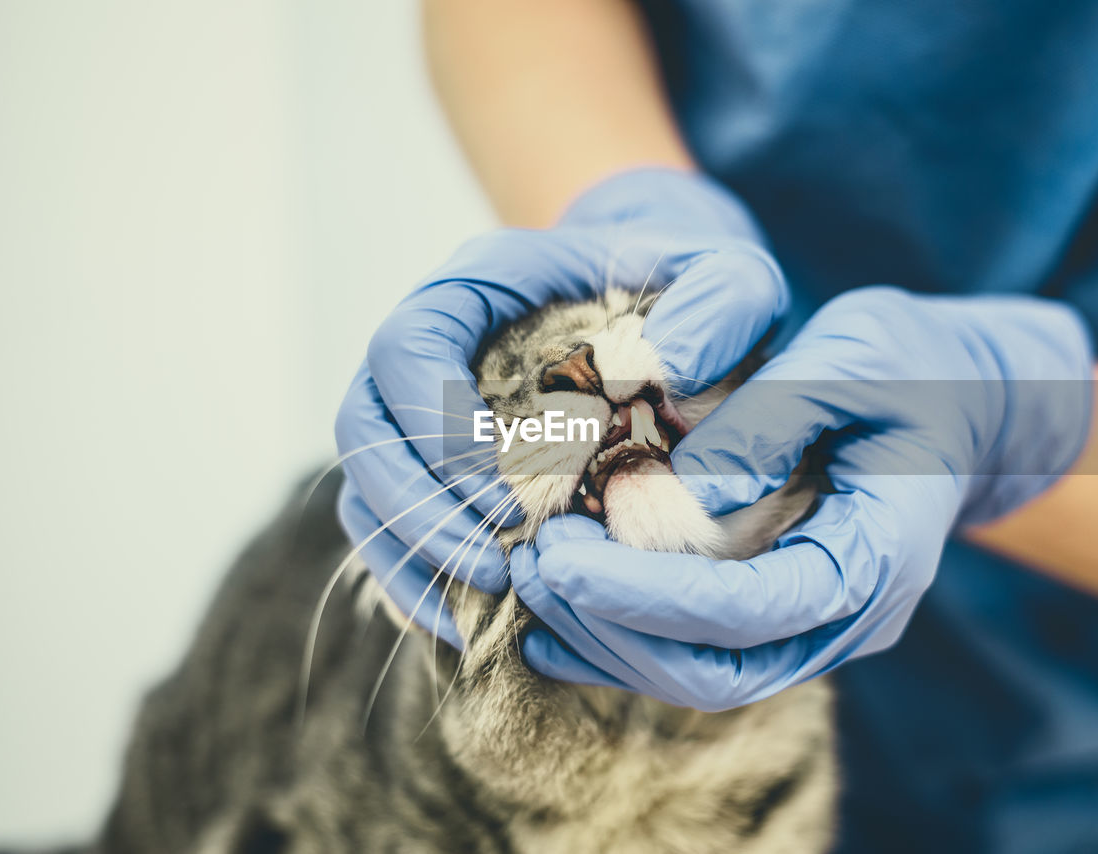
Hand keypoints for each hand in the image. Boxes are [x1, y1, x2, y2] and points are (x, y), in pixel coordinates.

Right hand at [333, 168, 787, 645]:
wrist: (672, 316)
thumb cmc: (694, 297)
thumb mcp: (732, 281)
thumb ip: (724, 305)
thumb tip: (673, 370)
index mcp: (481, 284)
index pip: (409, 344)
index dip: (436, 423)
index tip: (507, 488)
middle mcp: (433, 344)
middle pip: (365, 427)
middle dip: (421, 506)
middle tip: (498, 564)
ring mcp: (420, 410)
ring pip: (366, 487)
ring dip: (417, 551)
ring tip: (494, 592)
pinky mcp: (432, 470)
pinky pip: (390, 530)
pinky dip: (419, 579)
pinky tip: (477, 614)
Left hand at [512, 286, 1092, 707]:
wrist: (962, 400)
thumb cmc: (915, 366)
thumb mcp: (858, 353)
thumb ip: (778, 413)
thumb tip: (685, 486)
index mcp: (877, 558)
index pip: (750, 611)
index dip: (645, 594)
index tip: (559, 551)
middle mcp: (848, 617)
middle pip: (716, 672)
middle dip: (612, 627)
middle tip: (532, 562)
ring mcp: (815, 626)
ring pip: (700, 676)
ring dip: (607, 638)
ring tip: (531, 576)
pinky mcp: (781, 613)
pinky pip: (698, 652)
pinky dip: (625, 638)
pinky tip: (558, 614)